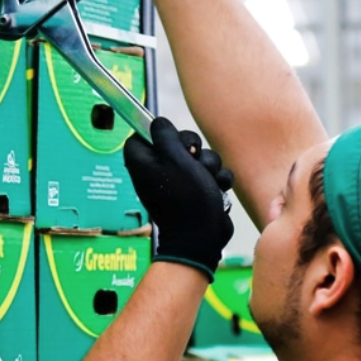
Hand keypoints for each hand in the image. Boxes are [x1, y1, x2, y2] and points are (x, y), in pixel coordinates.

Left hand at [123, 117, 233, 280]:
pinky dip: (216, 180)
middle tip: (194, 159)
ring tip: (208, 181)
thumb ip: (165, 137)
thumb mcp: (174, 160)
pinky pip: (209, 173)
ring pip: (198, 157)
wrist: (202, 237)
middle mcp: (156, 170)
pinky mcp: (195, 190)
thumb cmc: (186, 199)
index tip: (172, 138)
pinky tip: (218, 190)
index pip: (142, 134)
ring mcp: (177, 181)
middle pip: (176, 142)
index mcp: (142, 162)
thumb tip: (157, 123)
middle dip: (193, 149)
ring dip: (209, 166)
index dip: (159, 132)